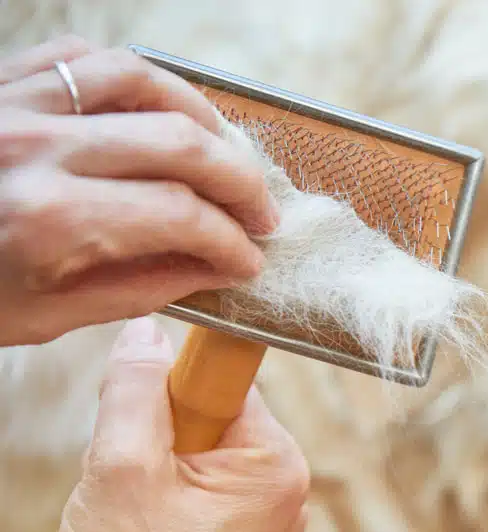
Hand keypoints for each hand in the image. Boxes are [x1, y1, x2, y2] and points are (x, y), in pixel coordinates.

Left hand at [0, 35, 280, 345]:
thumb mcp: (41, 315)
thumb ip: (137, 288)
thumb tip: (212, 271)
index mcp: (48, 220)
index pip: (181, 218)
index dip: (231, 242)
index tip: (249, 261)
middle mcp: (38, 149)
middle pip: (181, 145)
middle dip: (240, 184)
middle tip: (260, 214)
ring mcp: (19, 104)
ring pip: (144, 82)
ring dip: (202, 118)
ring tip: (223, 153)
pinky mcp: (4, 82)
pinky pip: (88, 58)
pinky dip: (139, 79)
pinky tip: (161, 109)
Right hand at [52, 317, 308, 531]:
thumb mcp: (121, 469)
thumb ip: (133, 392)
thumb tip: (145, 336)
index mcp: (276, 464)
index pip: (227, 382)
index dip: (173, 387)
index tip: (141, 409)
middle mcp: (285, 490)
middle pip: (210, 418)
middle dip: (156, 437)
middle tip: (128, 480)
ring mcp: (264, 522)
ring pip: (196, 457)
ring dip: (153, 473)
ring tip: (133, 519)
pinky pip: (197, 495)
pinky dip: (161, 503)